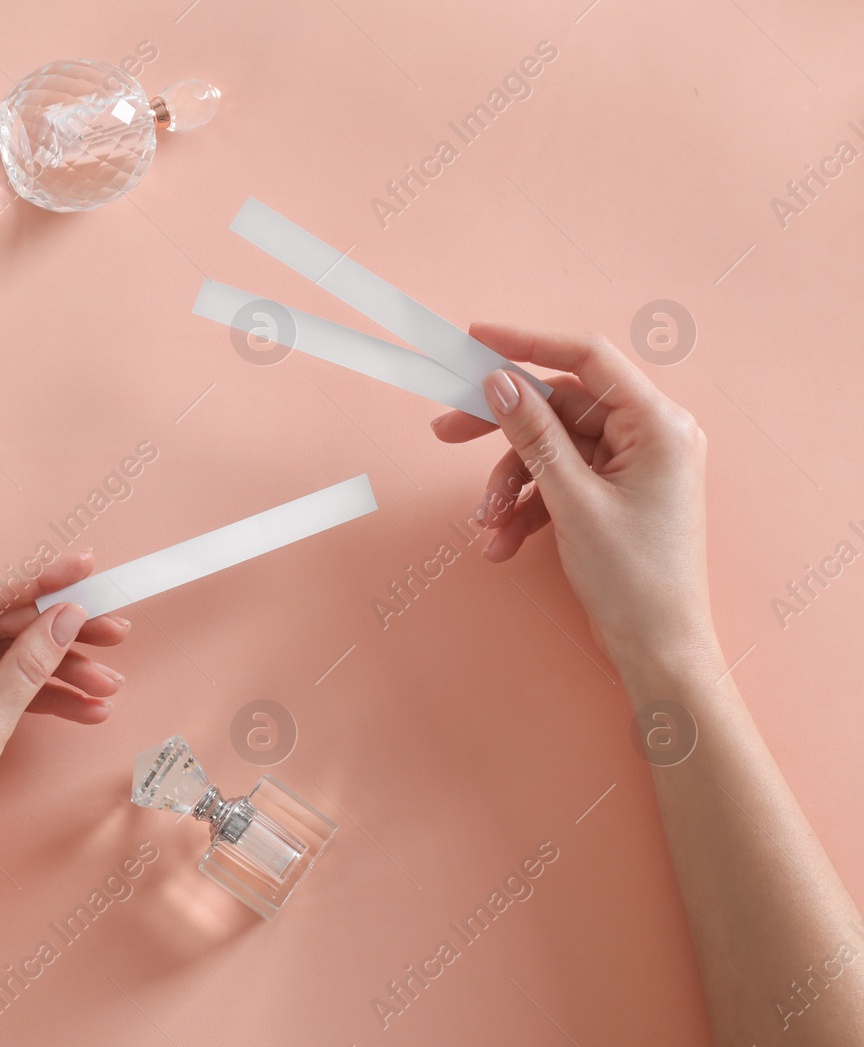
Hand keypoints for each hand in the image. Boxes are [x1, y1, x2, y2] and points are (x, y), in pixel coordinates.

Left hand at [0, 551, 128, 889]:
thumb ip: (27, 667)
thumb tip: (66, 617)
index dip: (38, 580)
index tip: (84, 567)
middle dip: (60, 635)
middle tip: (114, 630)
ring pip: (7, 661)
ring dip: (59, 673)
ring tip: (110, 682)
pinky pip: (2, 691)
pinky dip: (42, 700)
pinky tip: (87, 708)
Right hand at [430, 324, 720, 674]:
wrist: (659, 650)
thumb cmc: (635, 579)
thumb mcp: (573, 501)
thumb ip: (534, 435)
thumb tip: (501, 382)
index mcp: (658, 425)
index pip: (588, 359)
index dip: (528, 343)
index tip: (477, 338)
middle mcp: (649, 436)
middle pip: (559, 408)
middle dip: (502, 431)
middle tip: (446, 431)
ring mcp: (631, 467)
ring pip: (550, 450)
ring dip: (510, 485)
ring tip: (486, 524)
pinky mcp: (613, 495)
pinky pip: (557, 483)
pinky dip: (526, 509)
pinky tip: (503, 544)